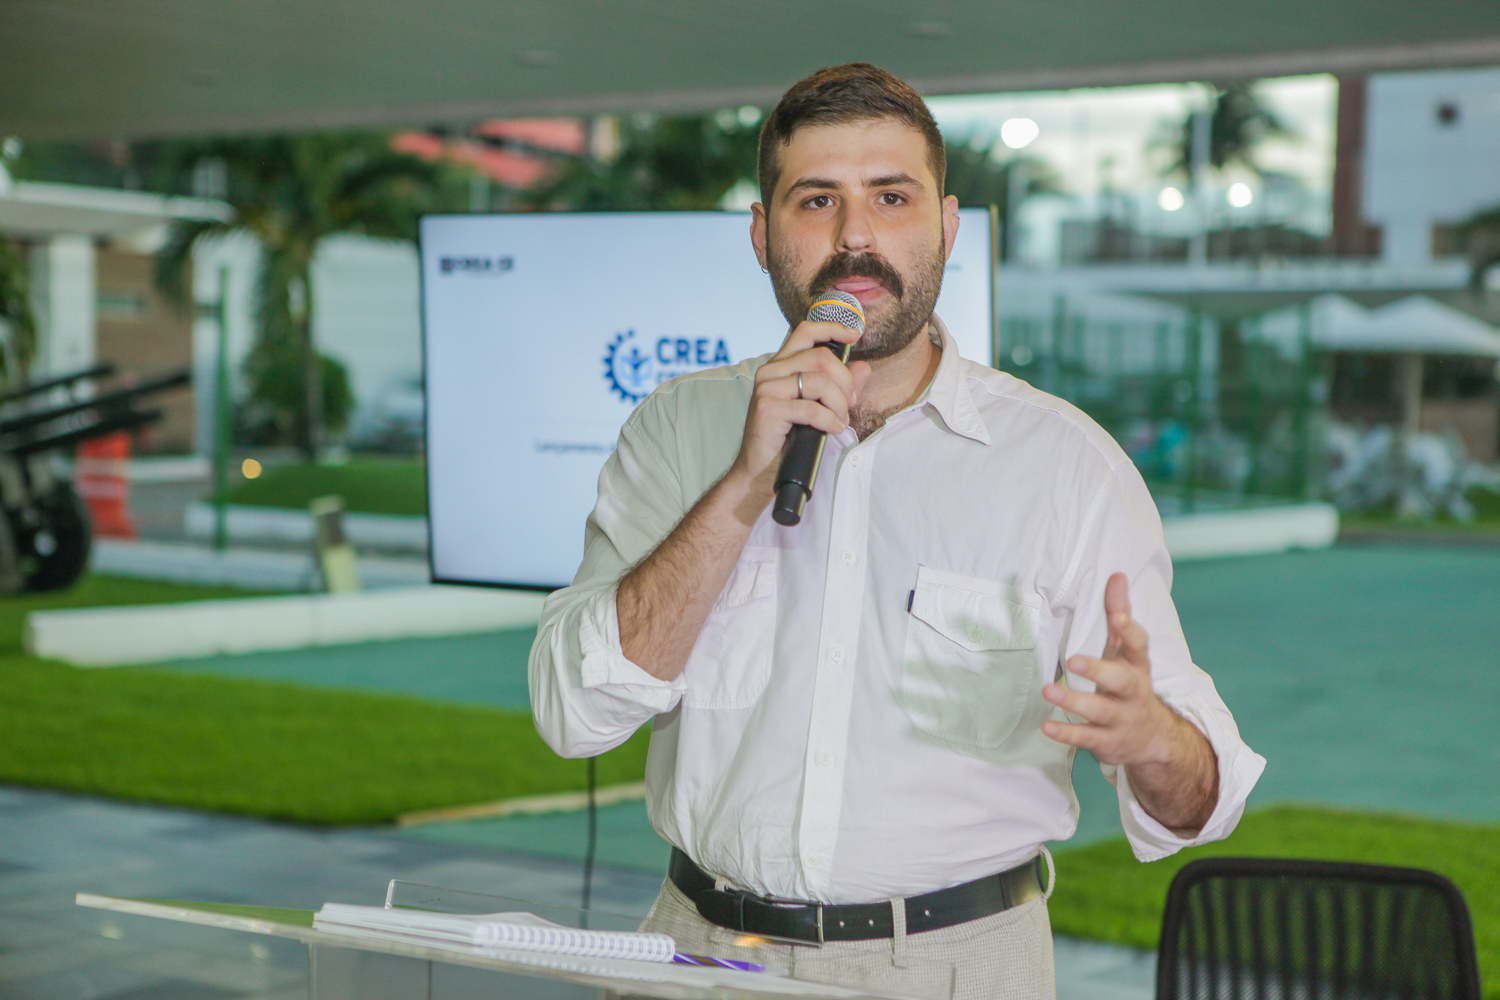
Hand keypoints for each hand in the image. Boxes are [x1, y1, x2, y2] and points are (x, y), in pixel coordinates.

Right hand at [730, 319, 870, 499]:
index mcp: (780, 366)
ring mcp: (767, 388)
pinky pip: (812, 408)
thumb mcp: (817, 407)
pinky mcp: (768, 408)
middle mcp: (770, 371)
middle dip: (845, 381)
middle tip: (849, 404)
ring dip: (839, 404)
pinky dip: (830, 421)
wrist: (759, 471)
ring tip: (839, 421)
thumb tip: (864, 367)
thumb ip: (839, 386)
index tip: (855, 335)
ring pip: (820, 381)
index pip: (806, 331)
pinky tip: (832, 429)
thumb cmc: (788, 439)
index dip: (833, 328)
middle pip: (821, 357)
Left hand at [1040, 572, 1176, 765]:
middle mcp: (1133, 692)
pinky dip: (1067, 734)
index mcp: (1137, 666)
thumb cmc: (1128, 682)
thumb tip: (1116, 574)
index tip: (1117, 617)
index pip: (1139, 646)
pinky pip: (1087, 738)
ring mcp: (1121, 719)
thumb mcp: (1126, 651)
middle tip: (1073, 660)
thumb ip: (1120, 613)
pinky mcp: (1107, 742)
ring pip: (1100, 711)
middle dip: (1098, 671)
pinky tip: (1047, 727)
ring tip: (1047, 691)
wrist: (1151, 738)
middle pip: (1121, 681)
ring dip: (1074, 702)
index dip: (1130, 631)